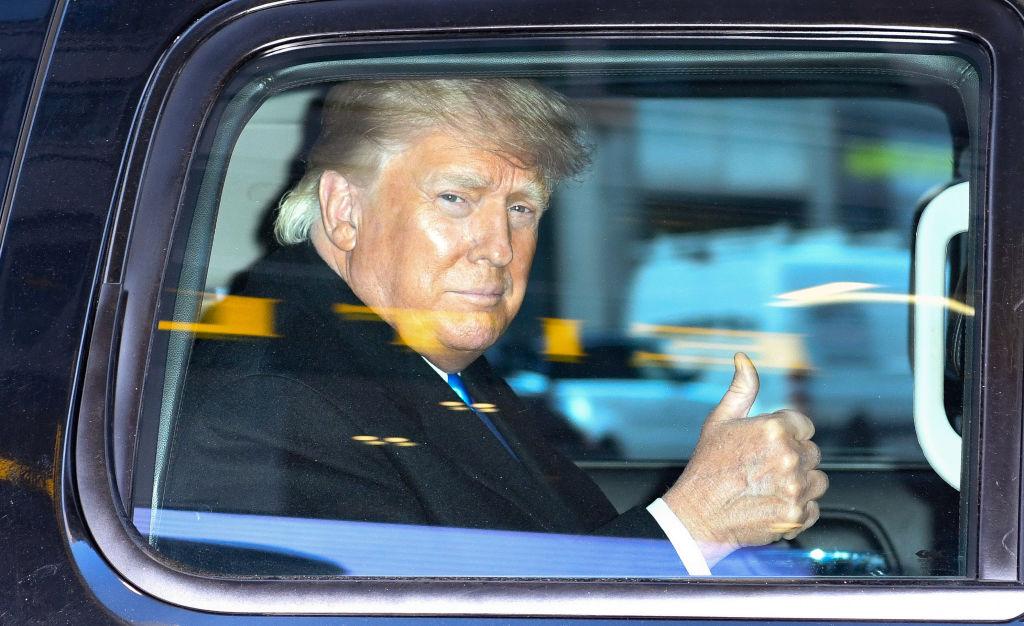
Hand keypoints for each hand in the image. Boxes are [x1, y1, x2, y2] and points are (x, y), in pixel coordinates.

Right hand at [661, 353, 826, 565]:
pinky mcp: (797, 515)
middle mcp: (789, 457)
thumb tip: (744, 358)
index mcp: (774, 429)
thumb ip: (741, 388)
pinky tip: (773, 504)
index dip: (787, 435)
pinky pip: (814, 508)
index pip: (804, 425)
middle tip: (763, 469)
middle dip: (793, 459)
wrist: (697, 515)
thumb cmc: (706, 467)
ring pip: (817, 480)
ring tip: (769, 487)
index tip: (768, 446)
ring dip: (800, 484)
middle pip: (812, 453)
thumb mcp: (719, 420)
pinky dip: (799, 509)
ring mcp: (795, 487)